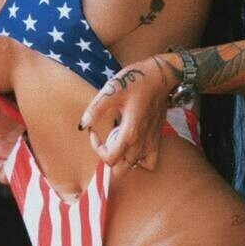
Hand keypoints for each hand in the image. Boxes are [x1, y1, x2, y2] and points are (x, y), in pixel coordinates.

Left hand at [78, 55, 172, 182]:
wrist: (161, 76)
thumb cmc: (136, 81)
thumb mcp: (112, 90)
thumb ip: (95, 109)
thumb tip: (82, 125)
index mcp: (130, 133)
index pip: (109, 158)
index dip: (96, 148)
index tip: (94, 131)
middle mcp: (142, 143)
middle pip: (120, 169)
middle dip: (108, 158)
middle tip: (105, 140)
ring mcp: (151, 142)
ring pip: (134, 167)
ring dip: (122, 161)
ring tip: (117, 143)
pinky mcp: (157, 138)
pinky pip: (150, 162)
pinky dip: (140, 161)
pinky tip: (133, 147)